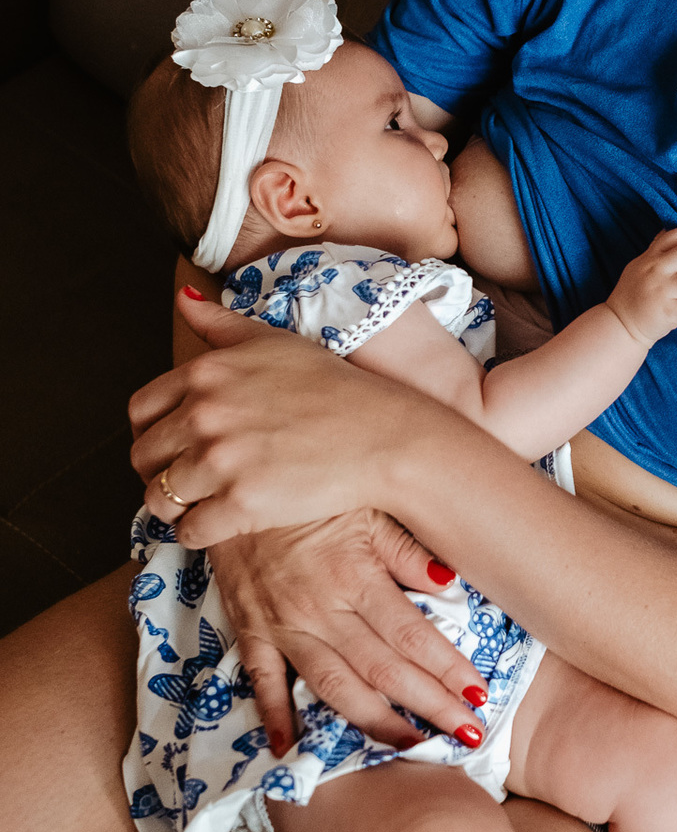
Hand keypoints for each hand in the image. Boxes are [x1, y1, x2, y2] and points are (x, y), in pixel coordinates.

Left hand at [131, 292, 418, 546]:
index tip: (169, 446)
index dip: (150, 432)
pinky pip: (189, 530)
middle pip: (143, 456)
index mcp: (205, 373)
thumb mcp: (273, 341)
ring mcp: (221, 461)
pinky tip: (216, 524)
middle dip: (157, 472)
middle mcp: (204, 414)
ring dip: (173, 507)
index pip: (141, 410)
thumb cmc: (332, 387)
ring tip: (196, 506)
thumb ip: (220, 322)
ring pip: (159, 498)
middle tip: (184, 480)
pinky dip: (195, 533)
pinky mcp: (241, 503)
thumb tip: (182, 298)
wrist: (381, 434)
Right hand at [208, 510, 486, 752]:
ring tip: (412, 746)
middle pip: (383, 671)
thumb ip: (406, 549)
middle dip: (429, 706)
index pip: (412, 636)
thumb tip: (451, 583)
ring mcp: (282, 624)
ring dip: (374, 723)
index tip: (480, 696)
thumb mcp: (367, 505)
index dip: (449, 670)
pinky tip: (289, 748)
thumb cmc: (314, 489)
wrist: (236, 479)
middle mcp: (321, 608)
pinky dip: (275, 716)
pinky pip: (262, 680)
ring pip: (333, 686)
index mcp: (355, 576)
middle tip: (468, 734)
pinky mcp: (250, 628)